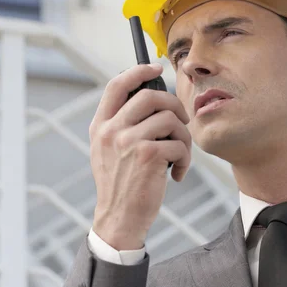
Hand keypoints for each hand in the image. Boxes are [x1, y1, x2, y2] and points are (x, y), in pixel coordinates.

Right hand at [89, 64, 190, 249]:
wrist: (119, 218)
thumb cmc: (120, 185)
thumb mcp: (107, 151)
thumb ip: (120, 125)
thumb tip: (150, 99)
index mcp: (100, 126)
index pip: (117, 85)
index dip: (138, 71)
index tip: (156, 68)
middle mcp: (111, 130)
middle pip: (151, 95)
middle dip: (174, 106)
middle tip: (181, 123)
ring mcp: (129, 142)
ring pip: (170, 119)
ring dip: (183, 137)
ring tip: (179, 155)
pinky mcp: (148, 156)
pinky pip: (179, 144)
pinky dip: (185, 159)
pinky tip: (177, 173)